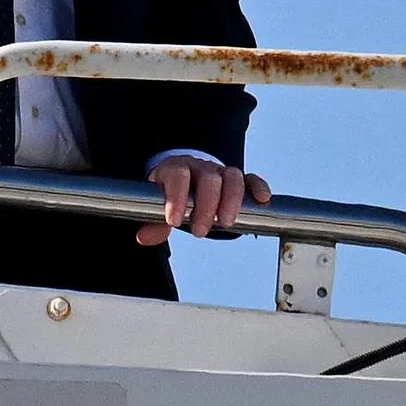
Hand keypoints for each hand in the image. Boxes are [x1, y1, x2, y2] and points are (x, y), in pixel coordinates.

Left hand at [136, 156, 270, 245]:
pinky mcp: (239, 180)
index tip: (174, 221)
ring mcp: (220, 171)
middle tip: (198, 232)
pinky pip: (251, 179)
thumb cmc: (173, 192)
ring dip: (231, 200)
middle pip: (208, 178)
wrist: (187, 174)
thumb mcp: (161, 203)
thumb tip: (143, 237)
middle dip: (205, 206)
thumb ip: (154, 222)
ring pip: (232, 176)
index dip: (176, 197)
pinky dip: (258, 187)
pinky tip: (261, 200)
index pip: (177, 175)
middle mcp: (200, 167)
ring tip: (225, 222)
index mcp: (177, 169)